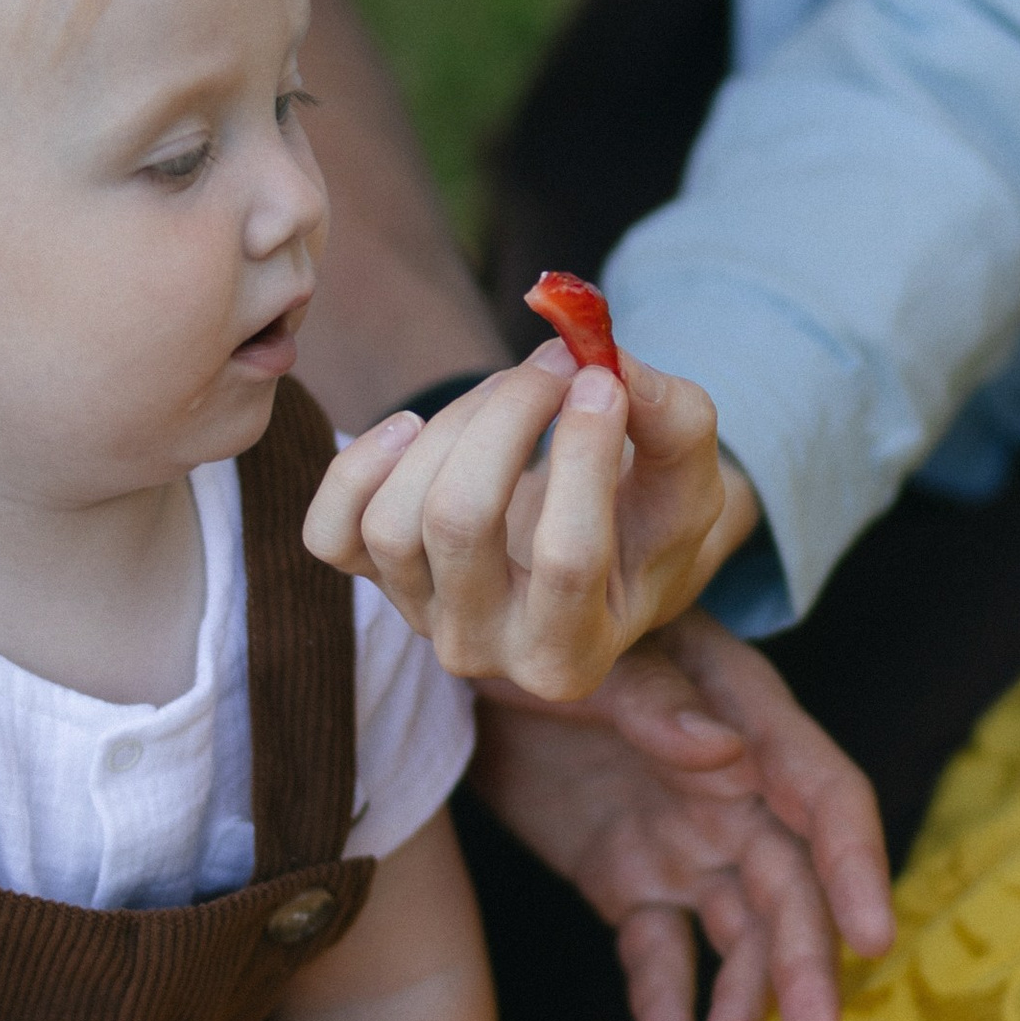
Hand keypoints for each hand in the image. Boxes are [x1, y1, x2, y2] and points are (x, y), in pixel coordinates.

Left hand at [304, 337, 754, 700]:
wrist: (598, 548)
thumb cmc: (649, 518)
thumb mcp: (689, 478)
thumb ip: (673, 423)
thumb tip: (611, 365)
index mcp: (572, 657)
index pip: (567, 558)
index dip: (584, 455)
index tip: (605, 379)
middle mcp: (484, 653)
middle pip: (460, 521)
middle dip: (507, 418)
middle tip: (555, 363)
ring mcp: (418, 616)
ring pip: (395, 515)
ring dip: (455, 424)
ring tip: (510, 390)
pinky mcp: (371, 576)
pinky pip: (329, 530)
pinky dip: (360, 468)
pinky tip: (412, 428)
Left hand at [473, 610, 895, 1020]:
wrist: (461, 649)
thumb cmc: (537, 620)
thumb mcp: (585, 651)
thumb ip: (650, 699)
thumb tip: (723, 754)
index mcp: (743, 716)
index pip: (823, 796)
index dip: (855, 865)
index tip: (873, 939)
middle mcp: (733, 788)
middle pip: (793, 888)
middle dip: (808, 969)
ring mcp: (685, 839)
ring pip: (740, 933)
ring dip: (746, 1002)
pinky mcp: (631, 880)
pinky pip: (660, 954)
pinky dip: (667, 1007)